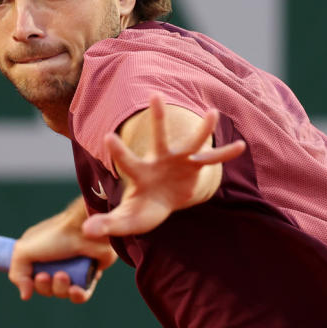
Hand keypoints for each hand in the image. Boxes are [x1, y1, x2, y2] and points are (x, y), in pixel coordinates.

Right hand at [10, 200, 117, 302]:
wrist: (87, 230)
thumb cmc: (55, 236)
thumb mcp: (23, 250)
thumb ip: (17, 274)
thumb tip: (25, 295)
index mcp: (37, 254)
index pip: (29, 278)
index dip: (31, 283)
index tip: (37, 275)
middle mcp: (54, 261)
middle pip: (45, 289)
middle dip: (45, 287)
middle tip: (47, 276)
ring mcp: (72, 269)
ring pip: (63, 293)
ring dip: (61, 289)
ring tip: (64, 276)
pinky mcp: (89, 273)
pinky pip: (81, 294)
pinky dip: (77, 295)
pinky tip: (76, 290)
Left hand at [82, 95, 244, 238]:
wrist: (161, 203)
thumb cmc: (142, 210)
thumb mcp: (126, 221)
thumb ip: (108, 224)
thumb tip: (85, 232)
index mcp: (140, 173)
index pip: (127, 161)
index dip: (119, 150)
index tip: (109, 136)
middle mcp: (159, 161)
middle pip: (158, 138)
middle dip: (158, 117)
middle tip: (155, 95)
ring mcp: (178, 162)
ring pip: (191, 144)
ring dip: (202, 130)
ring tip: (213, 113)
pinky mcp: (194, 168)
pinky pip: (212, 161)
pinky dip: (225, 154)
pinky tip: (240, 146)